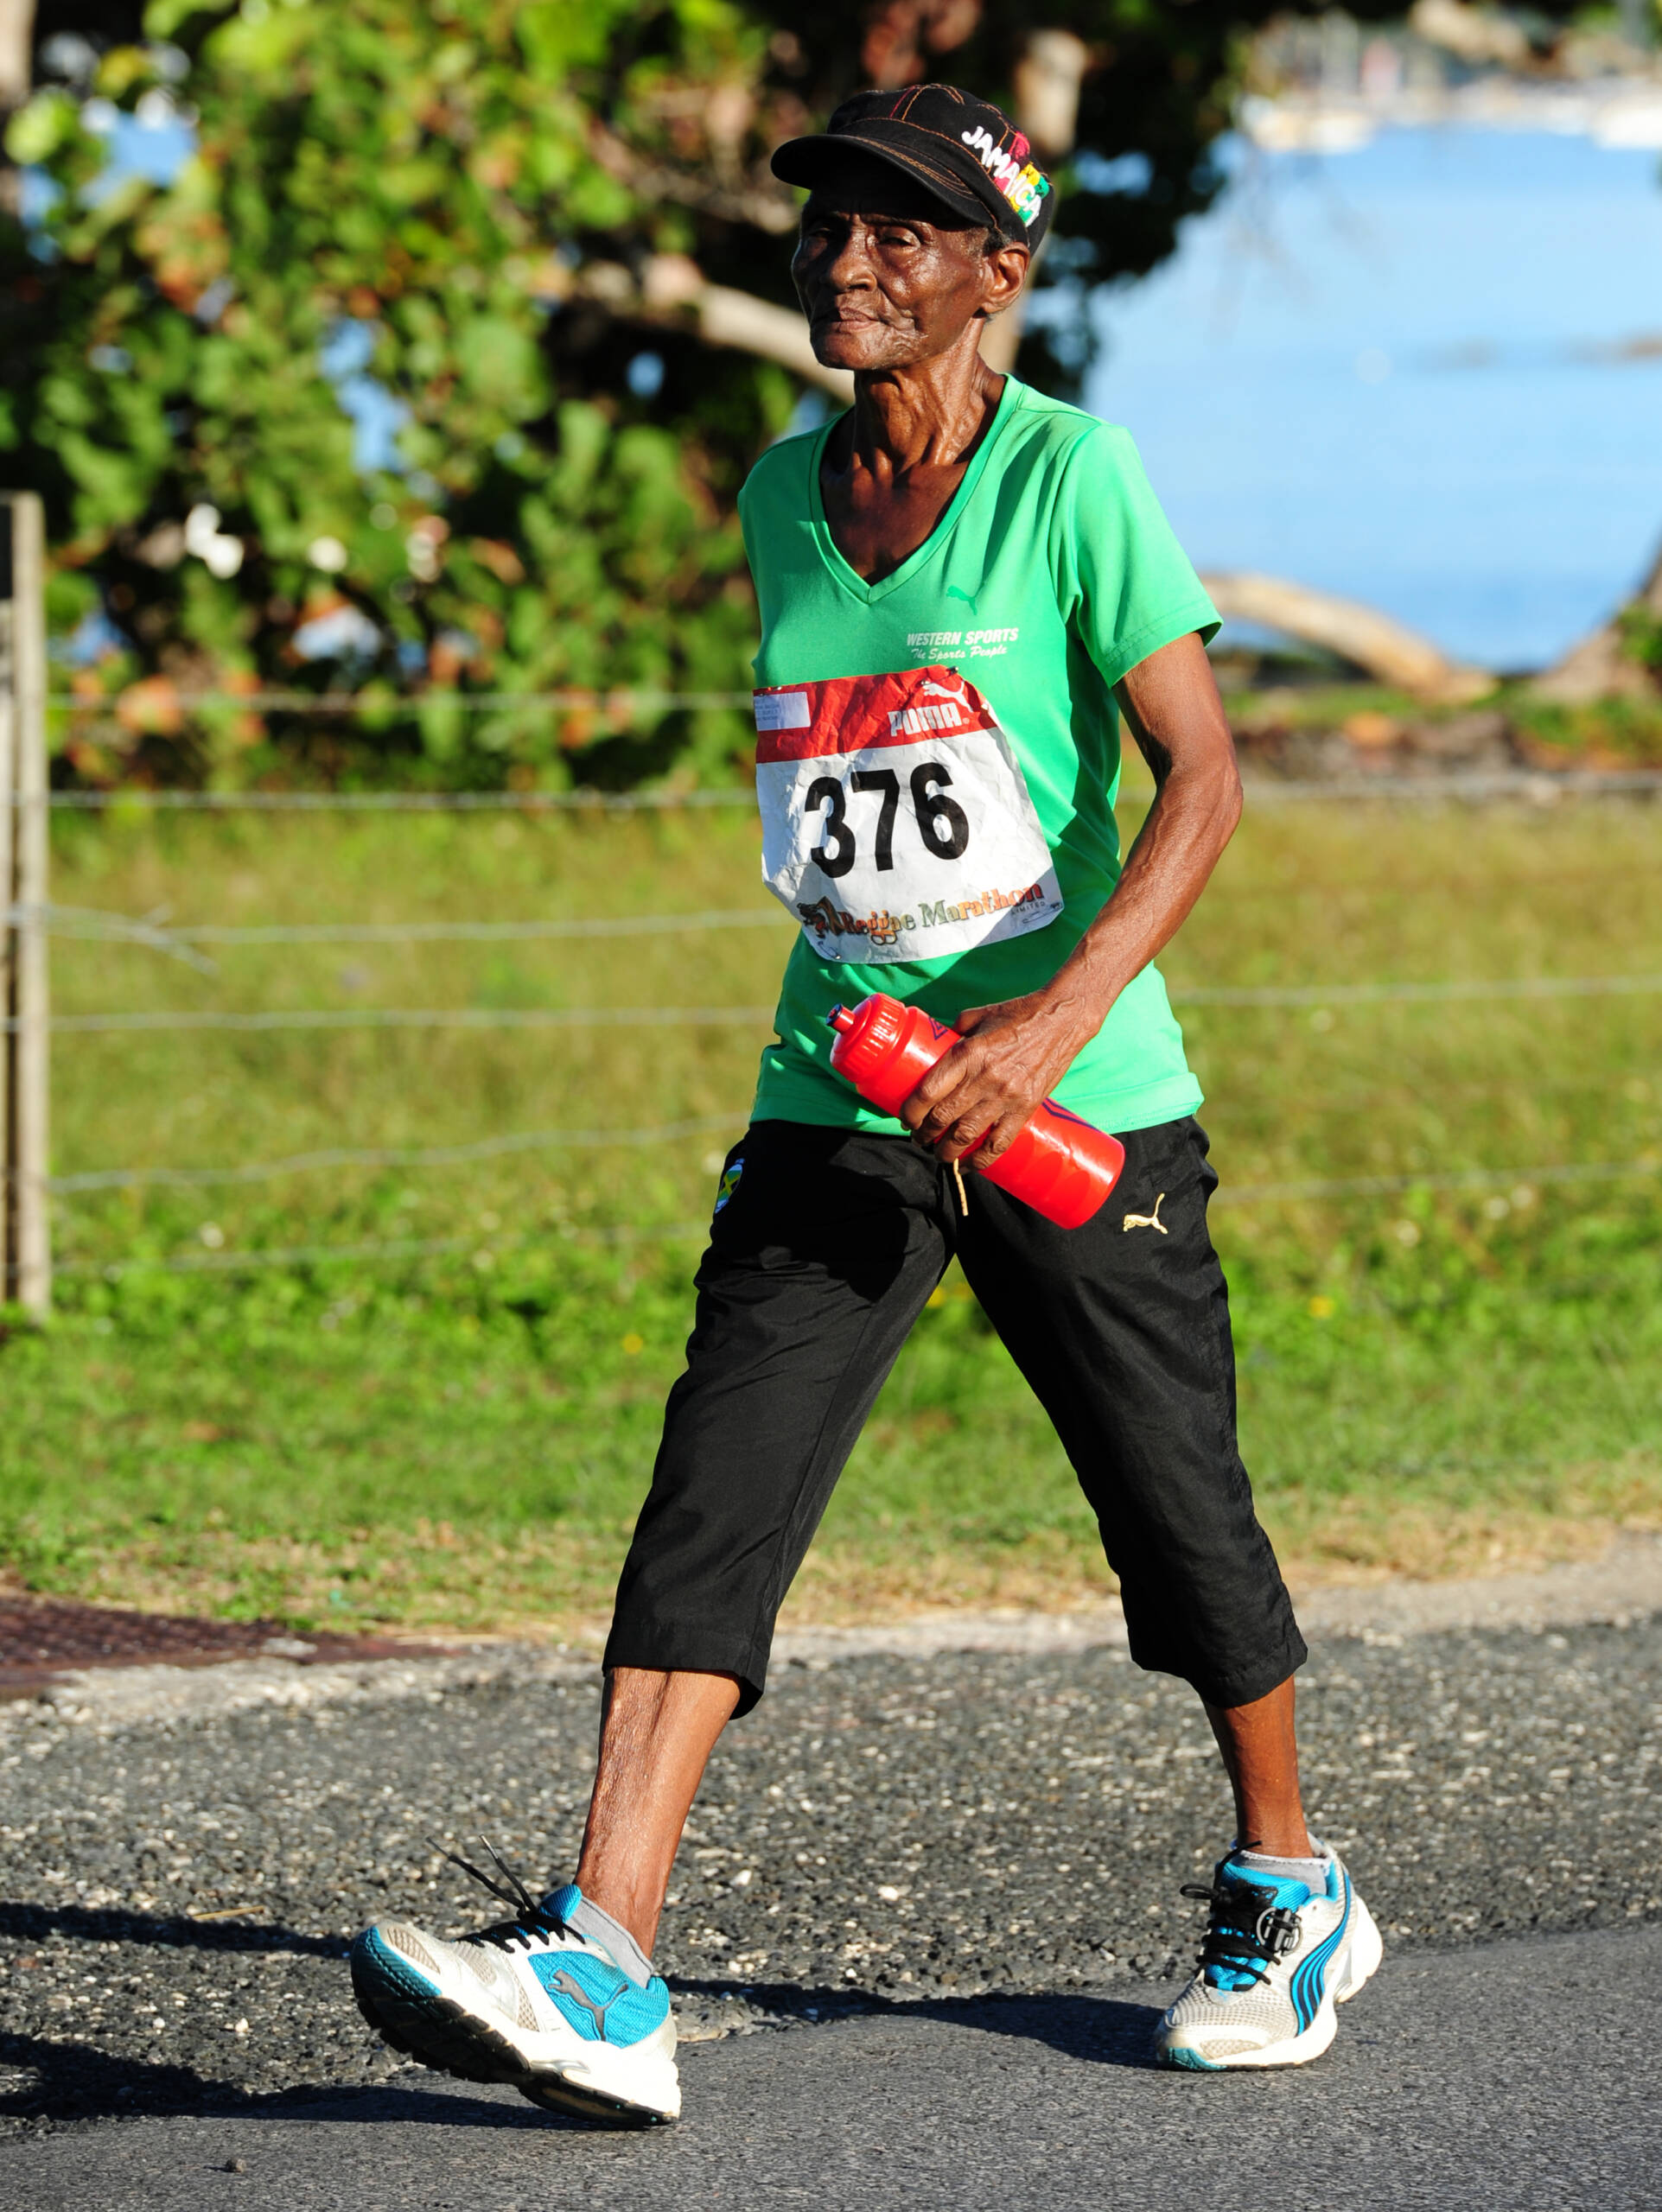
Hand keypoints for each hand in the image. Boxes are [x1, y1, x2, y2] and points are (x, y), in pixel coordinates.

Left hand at [899, 989, 1090, 1165]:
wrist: (1062, 1020)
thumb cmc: (1017, 1014)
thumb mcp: (977, 1016)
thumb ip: (954, 1033)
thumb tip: (932, 1049)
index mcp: (967, 1053)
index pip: (928, 1092)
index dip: (911, 1112)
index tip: (905, 1119)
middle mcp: (983, 1078)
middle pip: (943, 1118)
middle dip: (924, 1134)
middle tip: (918, 1138)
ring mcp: (1005, 1097)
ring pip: (966, 1136)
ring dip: (946, 1151)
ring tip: (938, 1154)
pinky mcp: (1025, 1109)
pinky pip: (998, 1144)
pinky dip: (980, 1160)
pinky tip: (967, 1166)